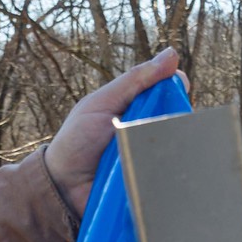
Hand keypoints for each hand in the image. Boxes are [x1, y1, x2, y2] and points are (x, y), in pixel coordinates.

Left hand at [43, 48, 182, 217]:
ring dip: (176, 150)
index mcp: (139, 109)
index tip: (179, 93)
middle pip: (179, 122)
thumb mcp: (102, 103)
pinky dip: (171, 176)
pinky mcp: (152, 185)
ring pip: (179, 152)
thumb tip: (171, 55)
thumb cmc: (78, 141)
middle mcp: (149, 133)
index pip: (170, 94)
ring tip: (164, 153)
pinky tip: (171, 175)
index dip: (177, 91)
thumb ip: (134, 80)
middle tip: (164, 128)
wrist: (62, 186)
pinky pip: (170, 179)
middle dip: (179, 122)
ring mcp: (152, 160)